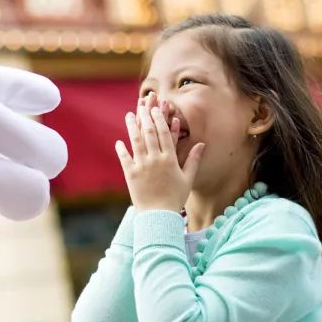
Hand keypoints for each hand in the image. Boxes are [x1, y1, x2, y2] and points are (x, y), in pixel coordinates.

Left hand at [115, 93, 203, 212]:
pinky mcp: (130, 175)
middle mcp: (155, 160)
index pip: (164, 134)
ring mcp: (142, 167)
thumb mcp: (188, 179)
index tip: (156, 109)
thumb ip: (194, 160)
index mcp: (169, 160)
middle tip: (142, 105)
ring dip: (132, 127)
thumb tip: (202, 144)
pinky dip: (121, 149)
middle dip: (146, 117)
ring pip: (136, 142)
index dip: (160, 120)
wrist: (158, 216)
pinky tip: (119, 141)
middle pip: (149, 134)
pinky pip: (124, 158)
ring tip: (129, 116)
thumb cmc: (175, 198)